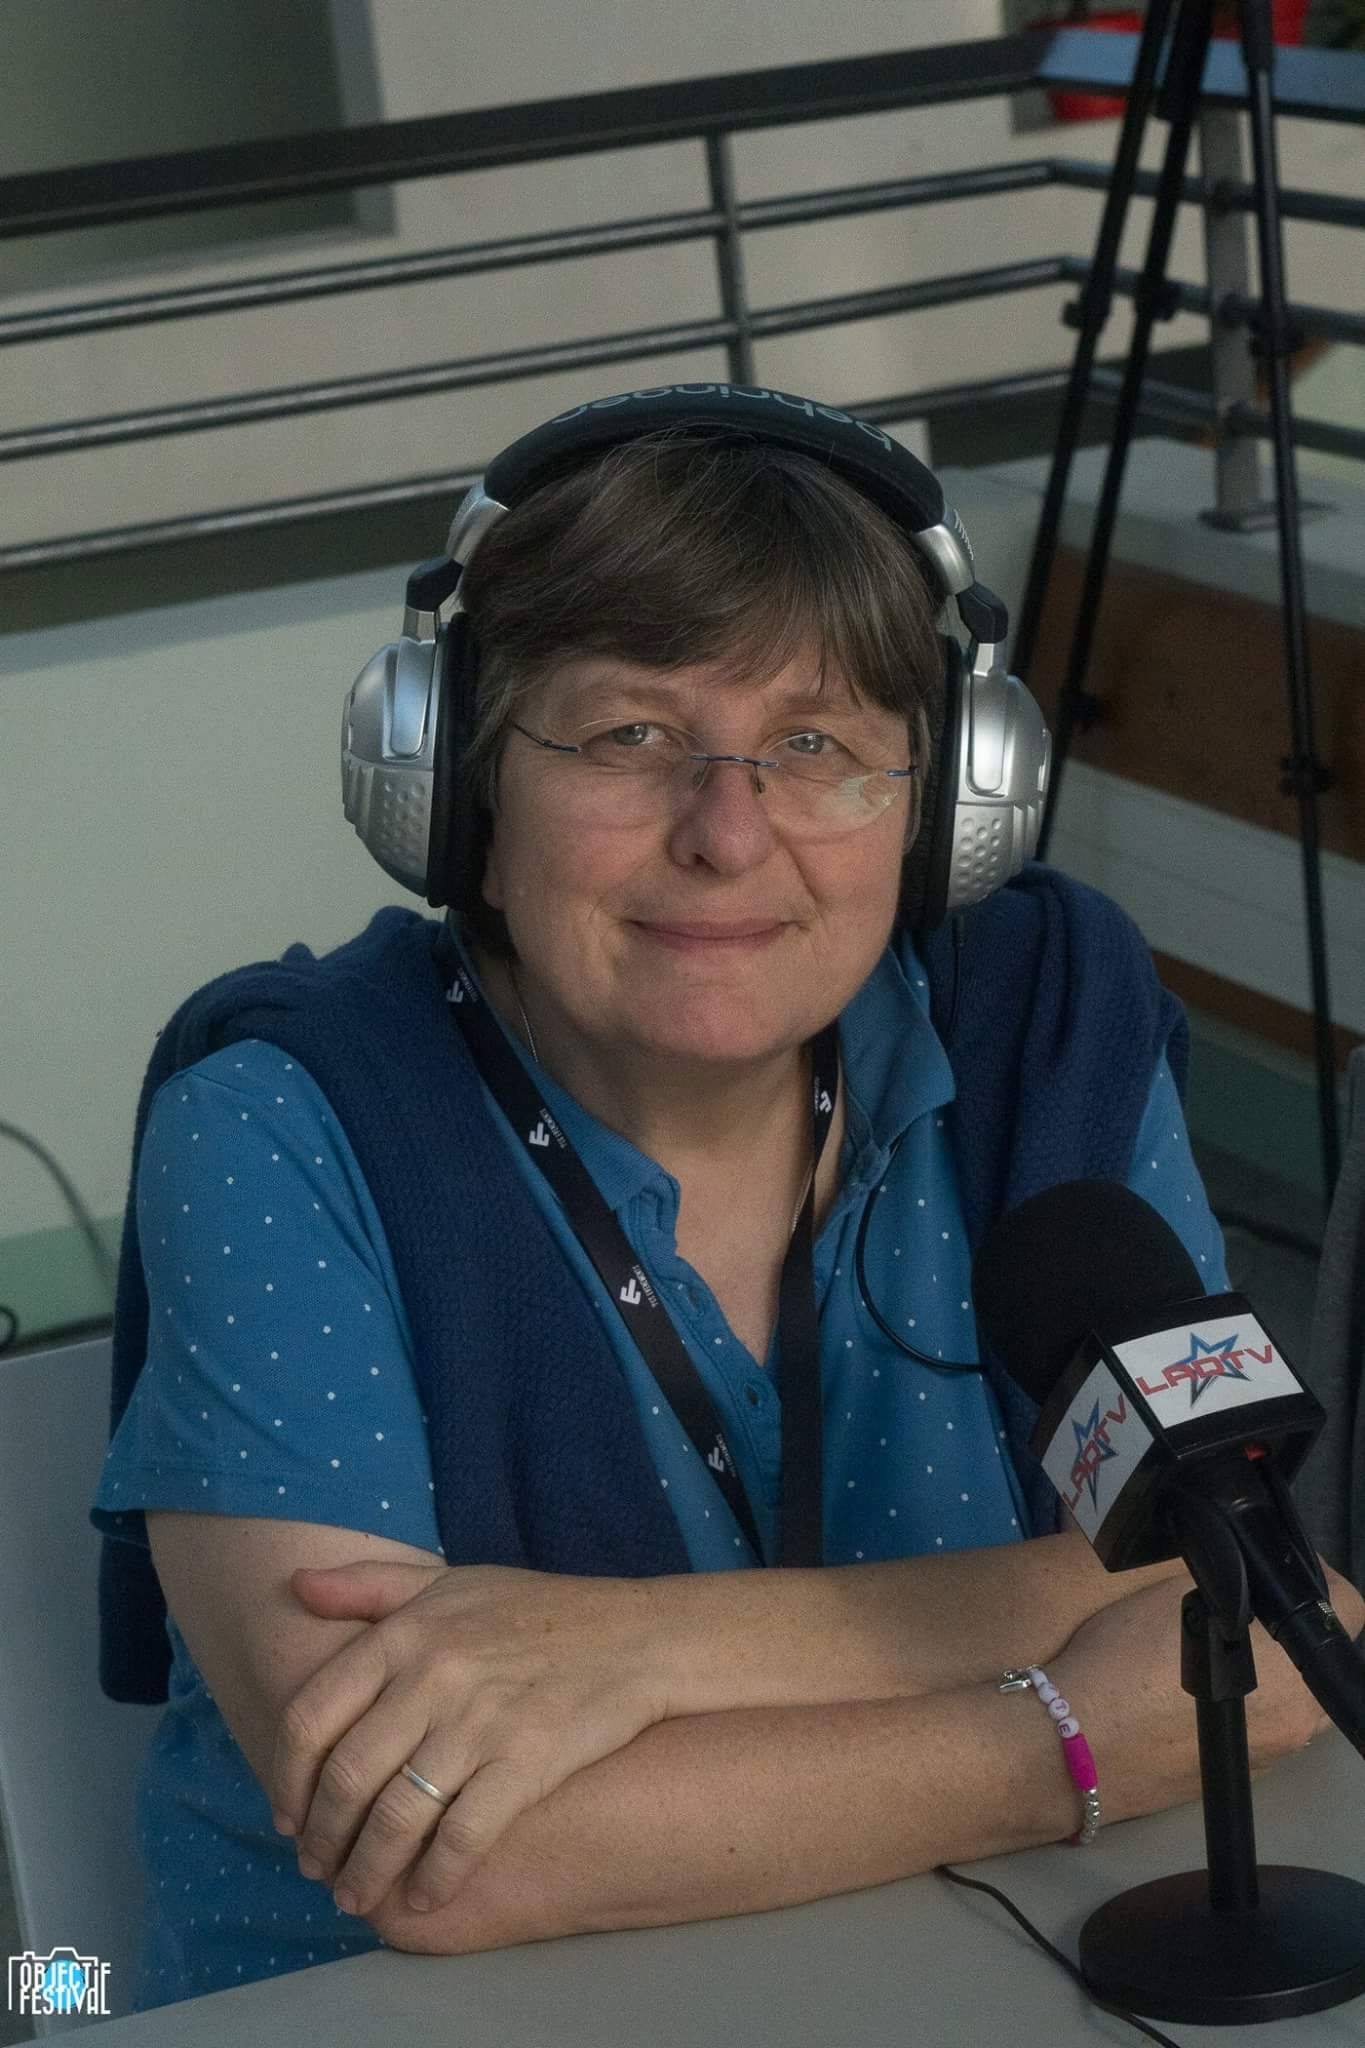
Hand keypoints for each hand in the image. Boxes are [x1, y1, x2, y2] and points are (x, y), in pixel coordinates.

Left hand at [272, 1560, 673, 1919]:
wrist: (636, 1635)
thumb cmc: (538, 1610)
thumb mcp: (449, 1581)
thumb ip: (369, 1585)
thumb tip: (295, 1587)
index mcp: (405, 1634)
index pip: (311, 1715)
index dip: (287, 1777)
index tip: (289, 1815)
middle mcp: (432, 1676)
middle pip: (346, 1777)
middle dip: (322, 1838)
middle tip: (317, 1869)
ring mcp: (480, 1721)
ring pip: (395, 1816)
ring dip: (366, 1870)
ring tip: (356, 1897)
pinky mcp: (526, 1761)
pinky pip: (462, 1836)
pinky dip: (434, 1878)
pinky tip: (424, 1896)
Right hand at [1052, 1561, 1363, 1827]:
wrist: (1067, 1746)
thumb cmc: (1122, 1660)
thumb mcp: (1177, 1587)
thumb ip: (1231, 1571)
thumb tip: (1253, 1563)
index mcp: (1296, 1672)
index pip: (1346, 1606)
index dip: (1309, 1576)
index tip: (1265, 1566)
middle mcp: (1301, 1724)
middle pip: (1318, 1655)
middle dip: (1284, 1625)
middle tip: (1227, 1601)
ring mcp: (1273, 1760)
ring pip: (1292, 1696)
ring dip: (1267, 1667)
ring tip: (1203, 1645)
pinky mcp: (1241, 1781)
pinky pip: (1262, 1728)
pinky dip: (1243, 1704)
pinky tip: (1187, 1692)